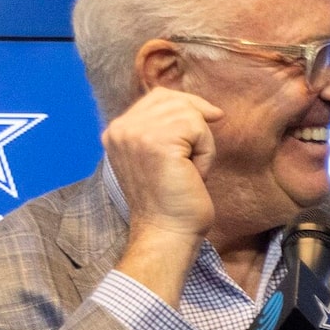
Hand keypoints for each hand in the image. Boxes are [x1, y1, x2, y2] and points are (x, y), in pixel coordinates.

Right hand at [102, 88, 222, 306]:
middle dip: (197, 124)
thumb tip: (200, 107)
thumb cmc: (172, 200)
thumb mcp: (160, 157)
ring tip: (192, 170)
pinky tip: (195, 174)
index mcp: (116, 132)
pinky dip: (206, 152)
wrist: (167, 232)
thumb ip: (164, 130)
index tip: (212, 118)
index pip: (158, 97)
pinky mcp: (157, 143)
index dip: (189, 104)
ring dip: (202, 142)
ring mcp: (135, 134)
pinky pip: (199, 129)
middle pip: (174, 100)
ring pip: (189, 114)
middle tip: (197, 159)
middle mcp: (120, 129)